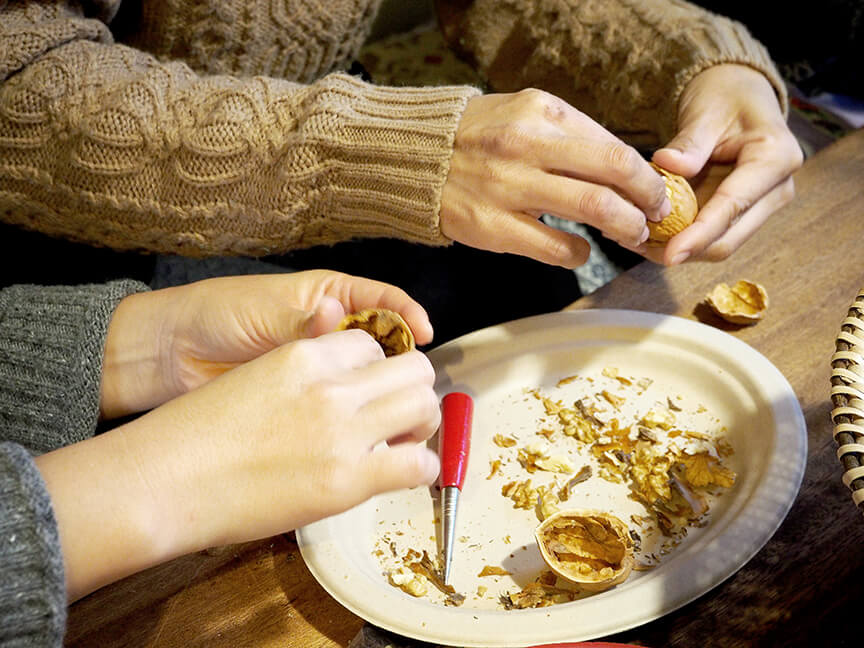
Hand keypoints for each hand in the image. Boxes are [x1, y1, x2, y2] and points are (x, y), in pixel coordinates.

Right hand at [38, 330, 441, 599]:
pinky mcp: (347, 478)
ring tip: (403, 442)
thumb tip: (329, 394)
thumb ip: (301, 378)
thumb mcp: (255, 381)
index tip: (373, 389)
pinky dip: (421, 468)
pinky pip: (418, 463)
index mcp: (305, 355)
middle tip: (399, 415)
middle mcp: (331, 384)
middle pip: (413, 367)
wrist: (161, 479)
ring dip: (421, 423)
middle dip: (413, 388)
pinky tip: (403, 474)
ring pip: (424, 405)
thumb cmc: (194, 436)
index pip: (373, 343)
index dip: (378, 368)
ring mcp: (342, 429)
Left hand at [100, 270, 432, 417]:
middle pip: (385, 344)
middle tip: (414, 383)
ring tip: (395, 407)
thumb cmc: (214, 316)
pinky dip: (358, 415)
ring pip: (369, 379)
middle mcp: (331, 331)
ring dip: (384, 392)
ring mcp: (321, 368)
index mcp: (327, 297)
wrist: (171, 356)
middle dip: (403, 360)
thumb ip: (303, 321)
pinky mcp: (308, 399)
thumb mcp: (263, 312)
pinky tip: (367, 426)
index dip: (407, 315)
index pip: (382, 301)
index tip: (424, 334)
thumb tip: (337, 317)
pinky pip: (344, 406)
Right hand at [440, 89, 671, 267]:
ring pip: (593, 207)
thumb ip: (569, 134)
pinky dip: (578, 253)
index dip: (644, 173)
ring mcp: (508, 186)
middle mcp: (526, 144)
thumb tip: (624, 167)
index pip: (612, 144)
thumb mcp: (522, 113)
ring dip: (625, 225)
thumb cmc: (476, 138)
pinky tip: (579, 250)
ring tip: (630, 234)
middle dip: (649, 197)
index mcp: (540, 111)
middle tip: (657, 213)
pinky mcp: (491, 225)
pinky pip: (554, 247)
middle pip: (615, 170)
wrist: (413, 159)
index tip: (654, 190)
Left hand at [644, 64, 802, 264]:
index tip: (669, 255)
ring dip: (677, 249)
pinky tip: (647, 235)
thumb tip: (665, 164)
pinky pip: (709, 237)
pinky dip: (679, 240)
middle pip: (728, 238)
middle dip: (683, 249)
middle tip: (634, 244)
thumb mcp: (705, 111)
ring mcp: (761, 205)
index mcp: (775, 159)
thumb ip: (689, 143)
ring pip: (717, 245)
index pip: (732, 206)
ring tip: (634, 239)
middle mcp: (776, 189)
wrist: (737, 96)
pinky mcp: (741, 214)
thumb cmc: (724, 97)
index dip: (699, 235)